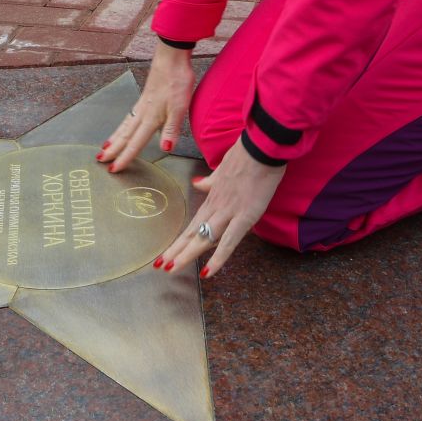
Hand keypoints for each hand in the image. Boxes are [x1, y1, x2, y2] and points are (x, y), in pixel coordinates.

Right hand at [99, 44, 195, 168]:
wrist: (171, 57)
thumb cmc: (176, 81)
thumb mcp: (179, 107)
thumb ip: (171, 129)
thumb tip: (165, 149)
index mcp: (150, 118)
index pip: (135, 142)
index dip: (125, 157)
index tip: (114, 169)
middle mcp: (143, 113)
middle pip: (125, 135)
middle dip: (113, 149)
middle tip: (99, 160)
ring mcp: (142, 104)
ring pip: (124, 125)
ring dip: (114, 138)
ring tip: (104, 147)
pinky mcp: (145, 98)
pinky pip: (129, 117)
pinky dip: (122, 126)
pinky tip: (124, 127)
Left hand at [158, 141, 284, 278]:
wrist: (261, 147)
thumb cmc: (246, 156)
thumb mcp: (222, 168)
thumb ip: (210, 181)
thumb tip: (197, 183)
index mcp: (213, 197)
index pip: (194, 223)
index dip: (181, 239)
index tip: (167, 251)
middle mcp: (216, 207)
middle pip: (194, 233)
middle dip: (177, 250)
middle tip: (160, 266)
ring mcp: (229, 212)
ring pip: (204, 238)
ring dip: (187, 254)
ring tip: (171, 268)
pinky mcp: (245, 216)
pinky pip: (229, 241)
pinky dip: (218, 258)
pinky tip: (207, 272)